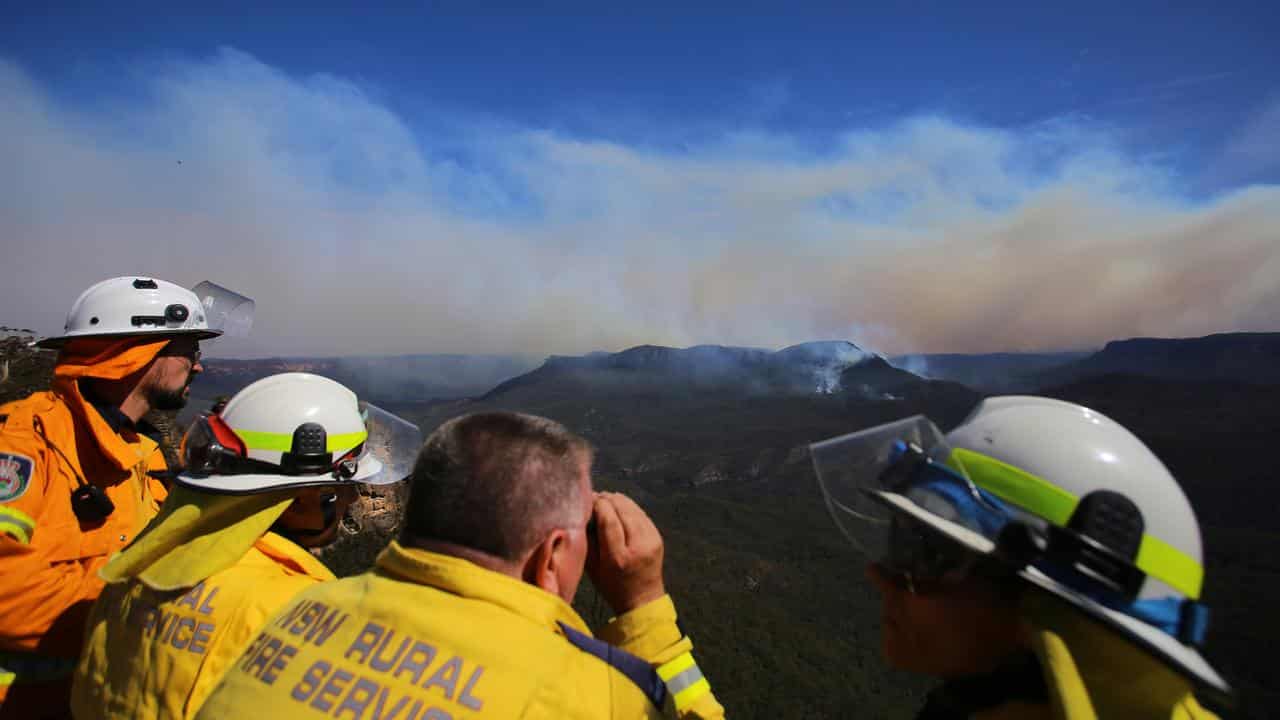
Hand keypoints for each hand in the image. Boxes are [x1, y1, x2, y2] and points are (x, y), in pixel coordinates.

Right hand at [586, 492, 665, 613]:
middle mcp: (638, 546)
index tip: (588, 499)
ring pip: (633, 508)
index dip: (598, 505)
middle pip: (622, 510)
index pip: (609, 520)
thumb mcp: (592, 568)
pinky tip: (619, 507)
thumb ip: (588, 540)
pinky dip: (628, 507)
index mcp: (618, 558)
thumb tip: (586, 513)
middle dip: (607, 500)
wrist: (642, 599)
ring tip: (605, 500)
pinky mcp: (657, 537)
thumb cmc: (612, 586)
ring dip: (618, 501)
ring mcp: (652, 540)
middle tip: (595, 497)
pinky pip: (641, 514)